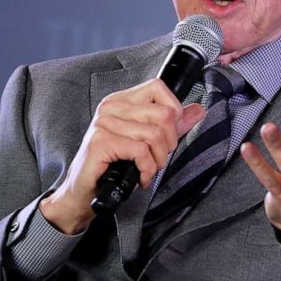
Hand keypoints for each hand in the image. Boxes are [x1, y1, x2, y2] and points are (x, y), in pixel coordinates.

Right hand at [41, 79, 204, 233]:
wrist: (84, 194)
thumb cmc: (112, 167)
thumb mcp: (146, 142)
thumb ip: (172, 125)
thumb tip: (196, 110)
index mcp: (122, 101)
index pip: (158, 87)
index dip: (173, 111)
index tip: (168, 134)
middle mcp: (111, 107)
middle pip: (163, 114)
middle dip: (168, 144)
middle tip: (157, 159)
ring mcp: (104, 123)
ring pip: (154, 135)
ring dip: (158, 160)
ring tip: (148, 169)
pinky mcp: (101, 142)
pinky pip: (141, 151)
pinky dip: (147, 169)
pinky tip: (140, 176)